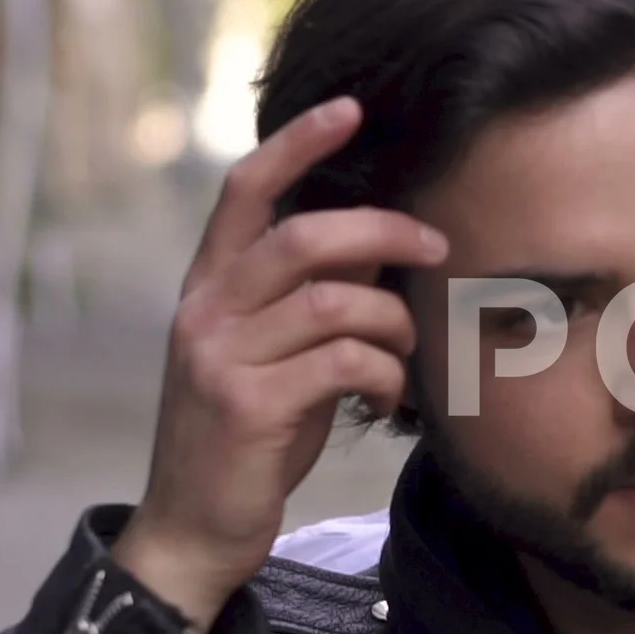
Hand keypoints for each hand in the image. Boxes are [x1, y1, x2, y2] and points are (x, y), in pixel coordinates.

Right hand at [111, 97, 447, 632]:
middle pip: (303, 237)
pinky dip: (386, 374)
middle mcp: (205, 309)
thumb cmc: (250, 433)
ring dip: (394, 322)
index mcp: (210, 285)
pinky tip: (389, 399)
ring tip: (407, 351)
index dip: (298, 143)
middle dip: (384, 233)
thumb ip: (314, 295)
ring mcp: (220, 356)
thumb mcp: (276, 352)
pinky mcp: (246, 405)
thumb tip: (384, 241)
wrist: (197, 525)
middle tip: (438, 248)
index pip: (246, 190)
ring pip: (334, 302)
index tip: (352, 108)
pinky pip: (344, 362)